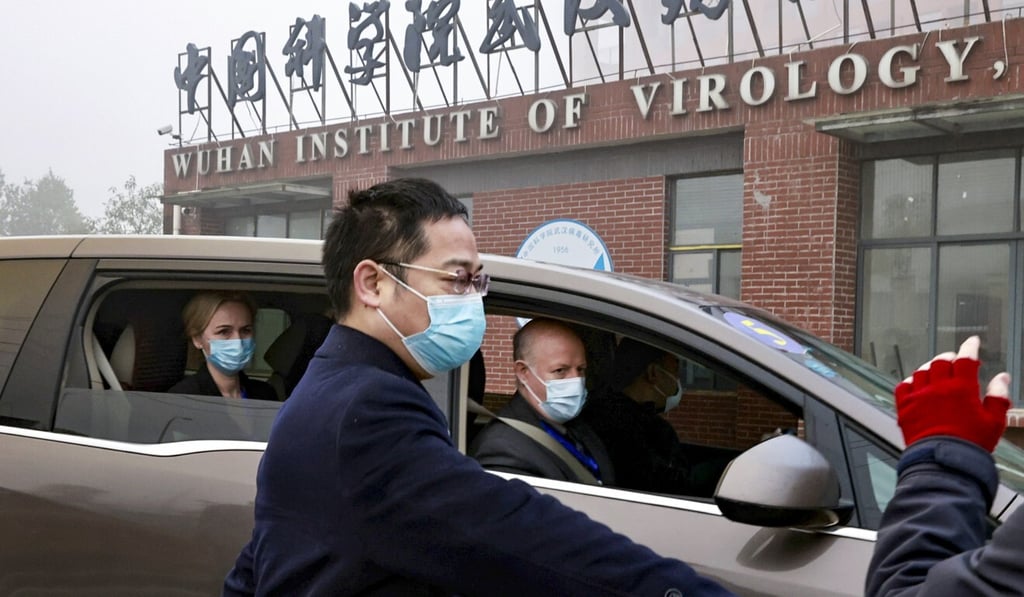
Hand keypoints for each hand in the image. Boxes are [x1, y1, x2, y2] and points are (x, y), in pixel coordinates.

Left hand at [894, 336, 1011, 452]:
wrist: (943, 462)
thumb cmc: (970, 444)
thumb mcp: (994, 421)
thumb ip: (999, 396)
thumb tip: (1002, 378)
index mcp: (961, 388)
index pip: (966, 359)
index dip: (970, 347)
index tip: (972, 342)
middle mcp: (937, 388)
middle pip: (941, 361)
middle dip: (950, 357)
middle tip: (956, 360)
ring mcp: (918, 396)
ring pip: (922, 371)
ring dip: (930, 367)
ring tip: (937, 371)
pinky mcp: (904, 407)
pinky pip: (903, 386)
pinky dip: (910, 381)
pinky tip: (916, 384)